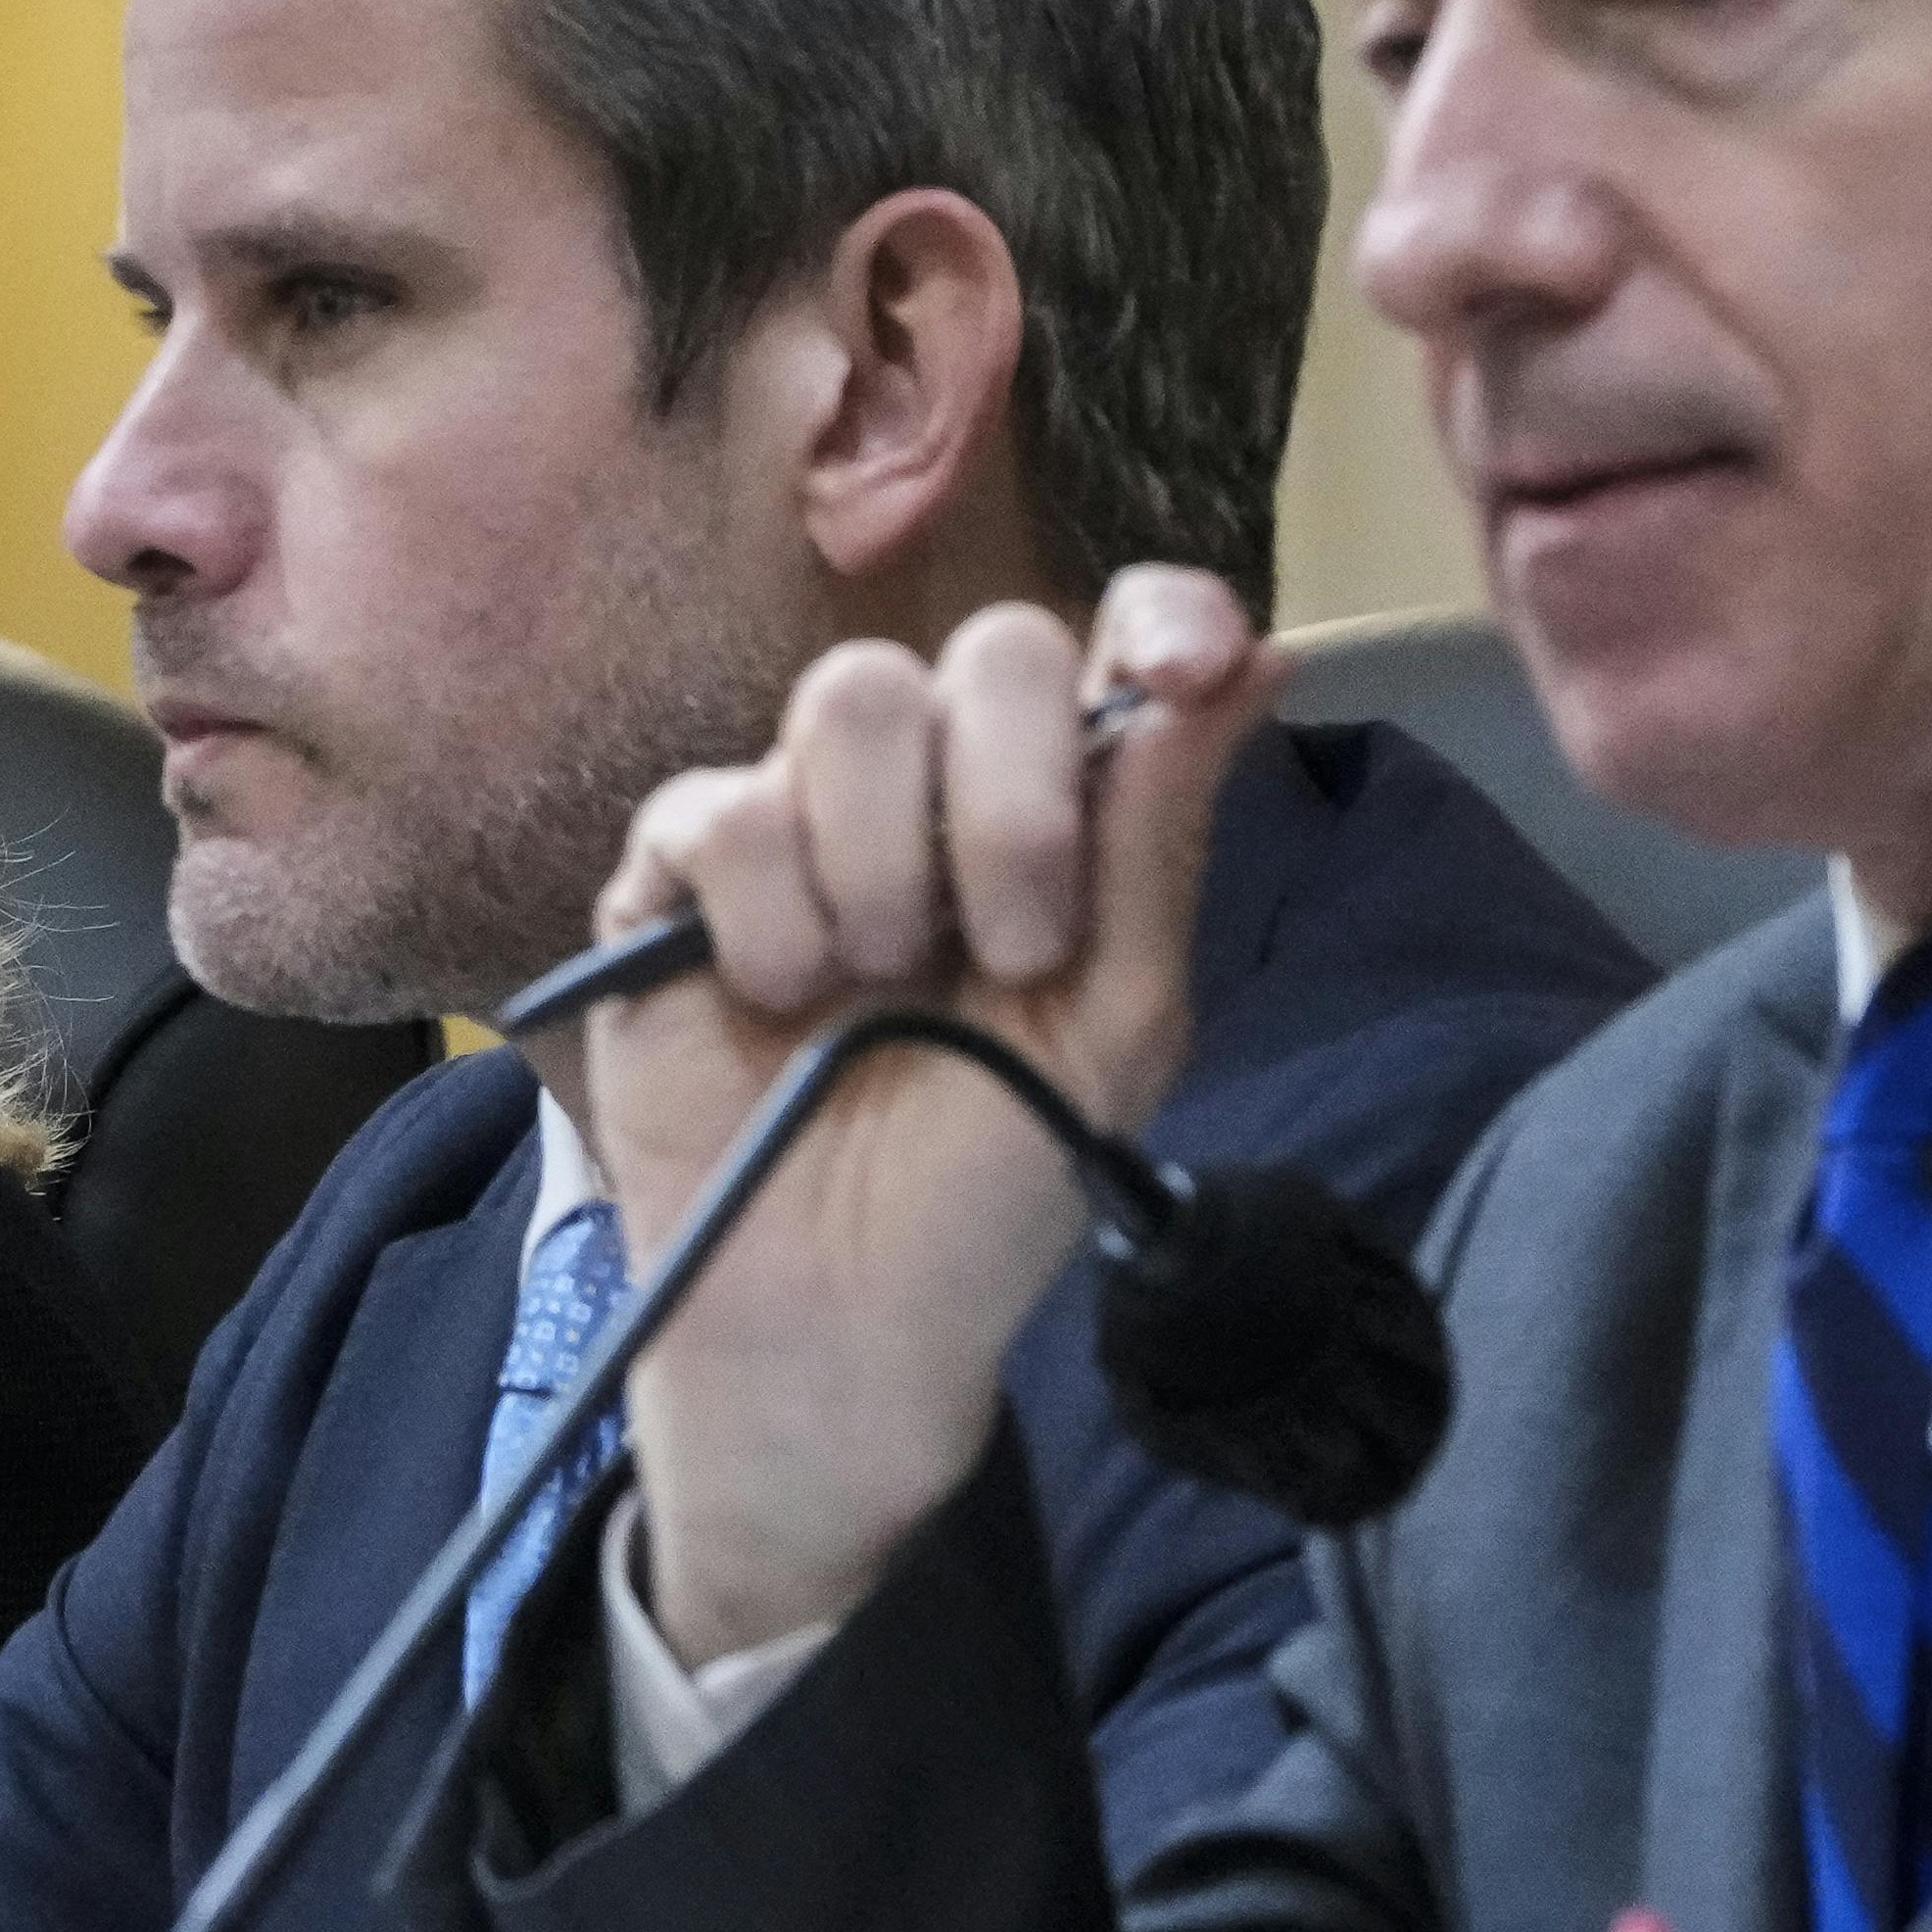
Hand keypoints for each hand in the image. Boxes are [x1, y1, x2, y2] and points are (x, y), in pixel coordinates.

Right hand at [542, 573, 1270, 1660]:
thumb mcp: (1115, 1028)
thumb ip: (1160, 842)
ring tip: (875, 986)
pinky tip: (777, 995)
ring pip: (848, 699)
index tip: (1178, 669)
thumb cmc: (989, 1182)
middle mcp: (935, 787)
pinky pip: (721, 803)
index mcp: (1061, 812)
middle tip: (1012, 946)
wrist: (838, 1315)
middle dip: (1015, 797)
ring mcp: (800, 818)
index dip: (1160, 616)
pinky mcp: (675, 873)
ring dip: (884, 858)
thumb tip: (1256, 655)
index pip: (1119, 638)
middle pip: (985, 647)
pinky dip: (767, 907)